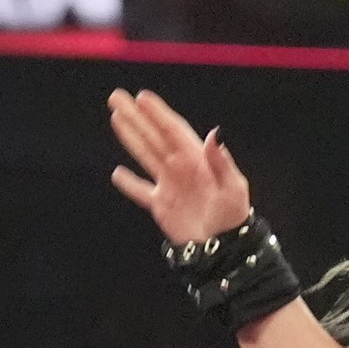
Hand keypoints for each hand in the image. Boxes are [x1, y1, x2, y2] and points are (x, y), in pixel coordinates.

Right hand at [108, 89, 254, 246]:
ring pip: (144, 155)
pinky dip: (129, 184)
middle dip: (136, 117)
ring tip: (115, 118)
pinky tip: (117, 173)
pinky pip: (141, 192)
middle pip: (153, 136)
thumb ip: (221, 161)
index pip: (173, 130)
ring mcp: (169, 185)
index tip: (142, 97)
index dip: (157, 113)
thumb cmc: (233, 219)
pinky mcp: (161, 206)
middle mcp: (180, 167)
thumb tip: (214, 133)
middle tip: (117, 97)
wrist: (223, 250)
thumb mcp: (233, 188)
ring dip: (130, 137)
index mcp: (197, 160)